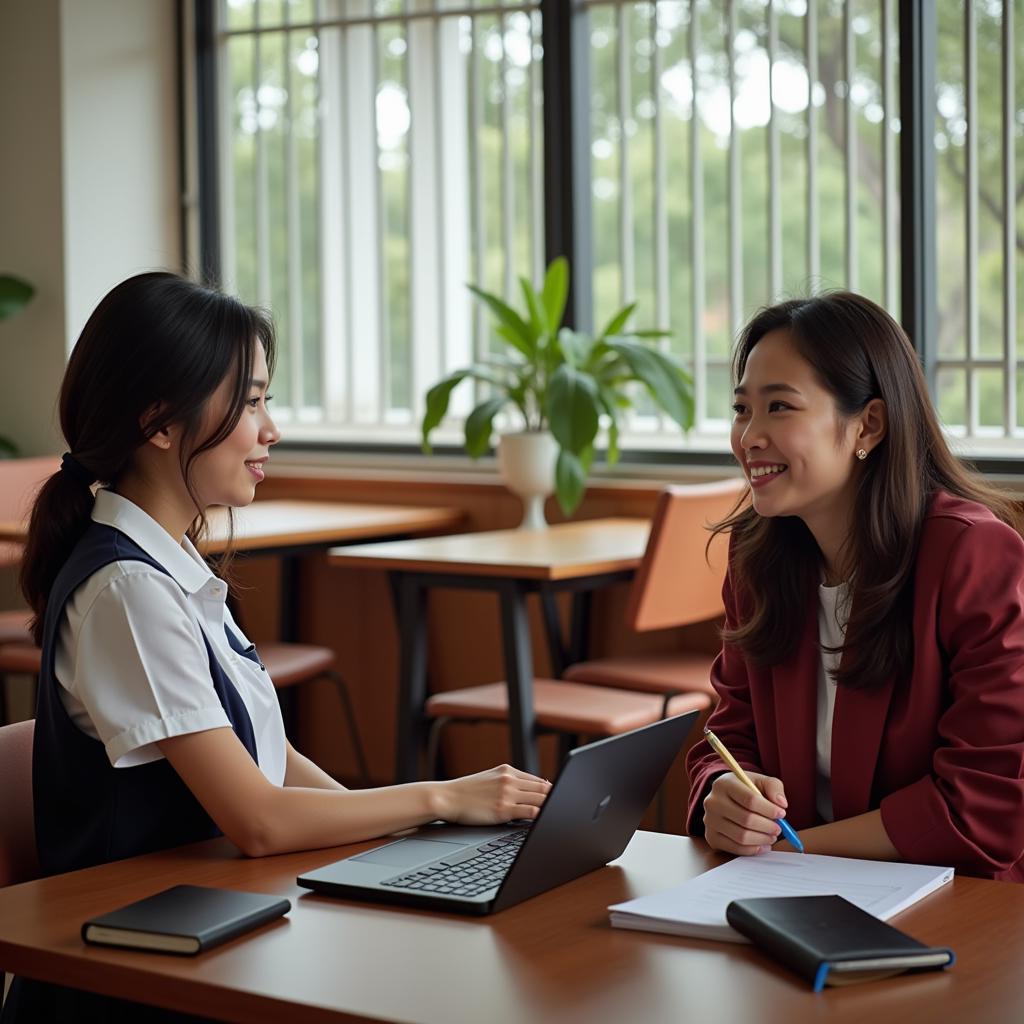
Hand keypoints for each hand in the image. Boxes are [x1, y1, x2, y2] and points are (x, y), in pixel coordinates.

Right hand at [432, 765, 551, 824]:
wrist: (446, 797)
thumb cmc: (466, 792)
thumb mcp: (489, 779)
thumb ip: (511, 782)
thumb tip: (537, 788)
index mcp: (507, 770)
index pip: (539, 781)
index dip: (552, 792)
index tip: (561, 800)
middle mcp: (510, 779)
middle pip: (544, 789)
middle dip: (557, 799)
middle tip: (569, 809)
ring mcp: (507, 793)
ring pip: (541, 799)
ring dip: (553, 808)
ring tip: (563, 816)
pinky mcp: (503, 809)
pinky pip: (532, 812)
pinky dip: (543, 817)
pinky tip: (548, 822)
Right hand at [702, 771, 788, 855]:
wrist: (725, 798)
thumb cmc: (745, 789)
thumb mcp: (759, 780)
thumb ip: (773, 787)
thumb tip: (781, 804)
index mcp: (724, 784)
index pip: (750, 799)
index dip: (769, 809)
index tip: (782, 813)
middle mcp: (713, 802)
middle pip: (746, 819)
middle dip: (768, 826)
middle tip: (779, 828)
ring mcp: (710, 821)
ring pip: (742, 836)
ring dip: (762, 839)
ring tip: (772, 836)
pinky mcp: (711, 837)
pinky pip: (736, 849)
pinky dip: (753, 850)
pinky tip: (763, 844)